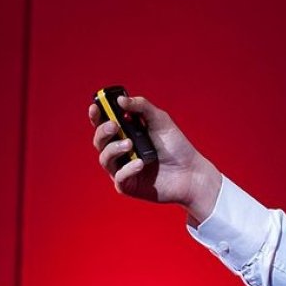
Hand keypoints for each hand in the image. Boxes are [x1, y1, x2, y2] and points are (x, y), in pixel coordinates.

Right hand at [89, 95, 220, 223]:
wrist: (190, 172)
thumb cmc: (175, 146)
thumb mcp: (160, 120)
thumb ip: (142, 107)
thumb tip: (120, 100)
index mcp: (125, 134)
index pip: (104, 124)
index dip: (97, 116)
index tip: (95, 106)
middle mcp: (120, 151)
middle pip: (99, 141)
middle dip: (103, 132)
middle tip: (114, 126)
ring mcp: (122, 168)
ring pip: (105, 158)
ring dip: (114, 149)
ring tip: (130, 144)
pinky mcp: (127, 185)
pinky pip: (119, 177)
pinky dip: (128, 169)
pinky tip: (140, 163)